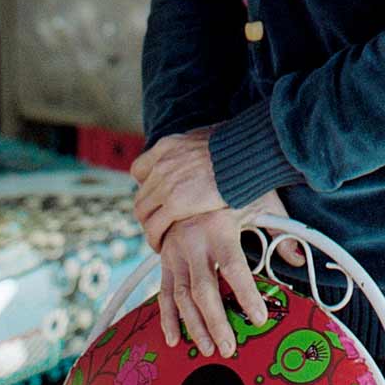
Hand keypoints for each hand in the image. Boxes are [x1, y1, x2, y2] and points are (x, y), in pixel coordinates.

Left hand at [132, 128, 225, 253]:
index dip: (146, 186)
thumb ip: (193, 149)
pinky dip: (155, 238)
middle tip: (158, 223)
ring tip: (159, 238)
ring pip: (144, 213)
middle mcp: (161, 164)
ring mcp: (166, 183)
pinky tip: (162, 245)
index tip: (155, 197)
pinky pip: (155, 226)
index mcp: (167, 146)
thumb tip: (200, 154)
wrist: (244, 154)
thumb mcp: (204, 138)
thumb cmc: (234, 148)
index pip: (139, 170)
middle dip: (148, 212)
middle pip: (141, 195)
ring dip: (150, 227)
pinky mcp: (175, 203)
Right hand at [152, 193, 305, 357]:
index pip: (235, 268)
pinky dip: (167, 316)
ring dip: (194, 325)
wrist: (192, 172)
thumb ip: (279, 234)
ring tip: (209, 347)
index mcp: (219, 228)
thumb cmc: (230, 190)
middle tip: (228, 347)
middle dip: (216, 322)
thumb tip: (299, 259)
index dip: (246, 296)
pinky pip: (163, 290)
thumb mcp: (259, 204)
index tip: (259, 318)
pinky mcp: (164, 257)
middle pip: (204, 290)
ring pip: (182, 296)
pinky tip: (174, 338)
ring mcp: (175, 251)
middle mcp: (194, 241)